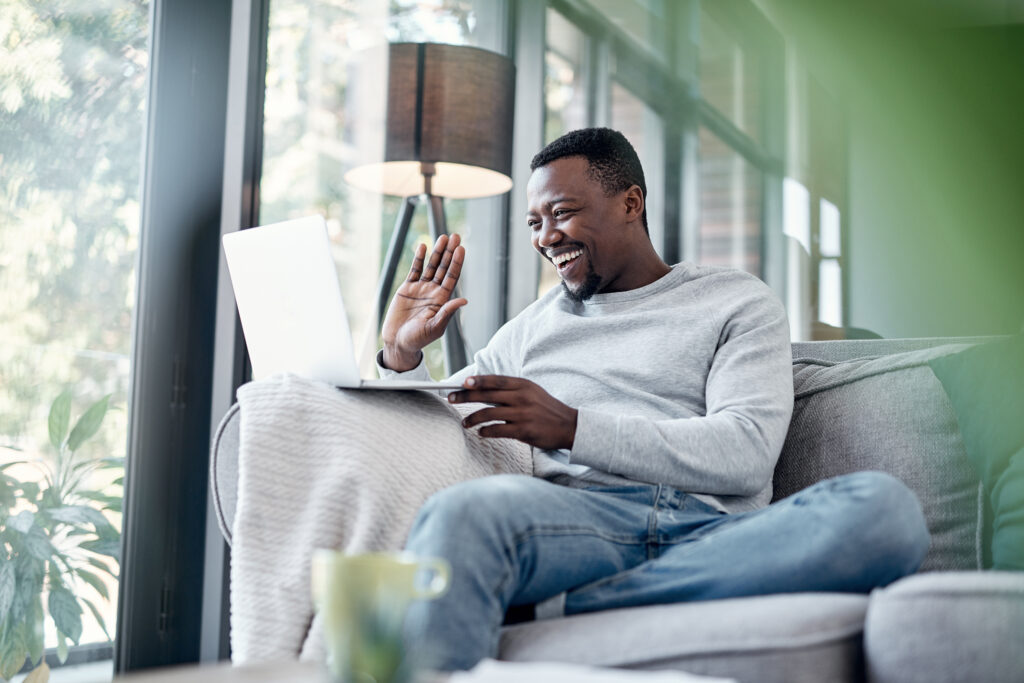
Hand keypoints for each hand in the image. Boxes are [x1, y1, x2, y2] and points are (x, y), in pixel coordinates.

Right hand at [381, 234, 467, 370]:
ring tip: (443, 237)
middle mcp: (433, 292)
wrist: (398, 342)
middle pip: (444, 267)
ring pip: (431, 266)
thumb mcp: (434, 327)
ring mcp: (420, 288)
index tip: (461, 249)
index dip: (457, 263)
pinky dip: (418, 258)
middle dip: (450, 252)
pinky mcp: (407, 288)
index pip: (452, 277)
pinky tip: (423, 246)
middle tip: (456, 236)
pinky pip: (414, 270)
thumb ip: (448, 312)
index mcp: (442, 300)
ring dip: (437, 252)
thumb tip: (464, 300)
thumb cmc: (418, 339)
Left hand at [448, 375, 577, 450]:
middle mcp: (522, 397)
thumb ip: (511, 390)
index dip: (478, 380)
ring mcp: (523, 414)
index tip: (462, 383)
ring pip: (489, 413)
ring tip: (465, 422)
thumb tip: (483, 389)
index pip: (495, 380)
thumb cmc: (546, 409)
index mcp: (523, 385)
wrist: (569, 426)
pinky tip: (480, 432)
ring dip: (473, 418)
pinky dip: (485, 431)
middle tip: (451, 398)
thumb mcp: (532, 392)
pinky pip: (497, 430)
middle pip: (487, 395)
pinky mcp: (523, 430)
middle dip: (466, 396)